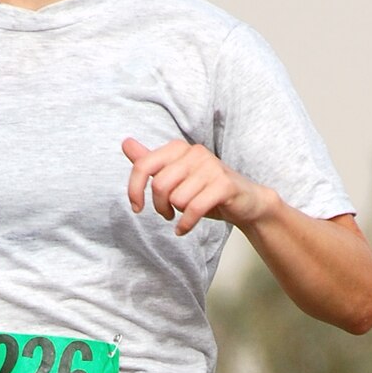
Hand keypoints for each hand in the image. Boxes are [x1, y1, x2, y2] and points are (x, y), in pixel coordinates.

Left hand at [121, 137, 273, 236]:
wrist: (246, 201)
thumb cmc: (206, 190)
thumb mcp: (175, 177)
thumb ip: (150, 162)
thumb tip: (125, 143)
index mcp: (178, 148)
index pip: (143, 166)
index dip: (134, 189)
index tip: (136, 207)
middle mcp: (194, 152)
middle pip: (159, 185)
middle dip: (159, 207)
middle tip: (167, 214)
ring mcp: (211, 167)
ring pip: (177, 198)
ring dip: (178, 215)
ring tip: (185, 215)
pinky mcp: (224, 184)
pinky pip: (194, 208)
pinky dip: (186, 224)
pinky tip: (184, 229)